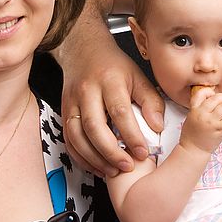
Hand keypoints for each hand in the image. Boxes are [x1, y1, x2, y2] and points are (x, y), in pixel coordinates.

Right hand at [61, 42, 164, 177]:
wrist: (83, 51)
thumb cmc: (112, 66)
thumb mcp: (138, 76)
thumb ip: (150, 101)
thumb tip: (157, 126)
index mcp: (109, 80)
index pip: (119, 111)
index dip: (131, 135)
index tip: (143, 152)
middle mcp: (87, 91)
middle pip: (94, 126)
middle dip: (111, 151)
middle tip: (127, 165)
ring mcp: (72, 103)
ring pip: (77, 136)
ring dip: (94, 158)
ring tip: (113, 170)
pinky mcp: (64, 113)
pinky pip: (69, 140)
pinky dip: (81, 157)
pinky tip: (97, 166)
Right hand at [179, 88, 221, 154]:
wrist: (193, 150)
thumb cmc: (192, 135)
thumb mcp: (191, 117)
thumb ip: (200, 108)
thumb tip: (213, 101)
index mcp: (194, 110)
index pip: (201, 94)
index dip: (209, 92)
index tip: (214, 94)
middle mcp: (203, 114)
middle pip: (216, 98)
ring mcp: (212, 121)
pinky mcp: (220, 128)